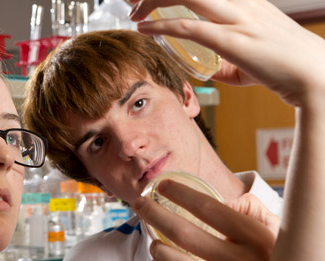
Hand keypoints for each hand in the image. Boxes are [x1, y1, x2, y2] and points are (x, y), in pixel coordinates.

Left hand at [128, 0, 324, 107]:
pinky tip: (145, 29)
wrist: (316, 75)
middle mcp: (240, 2)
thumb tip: (211, 70)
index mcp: (245, 2)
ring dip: (154, 0)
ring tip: (134, 13)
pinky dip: (161, 26)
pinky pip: (188, 27)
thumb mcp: (251, 60)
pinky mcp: (233, 39)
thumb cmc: (286, 68)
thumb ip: (228, 62)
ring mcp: (237, 18)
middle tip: (132, 1)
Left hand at [133, 180, 275, 260]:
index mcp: (256, 238)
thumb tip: (221, 195)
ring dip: (159, 251)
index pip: (209, 209)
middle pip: (185, 234)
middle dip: (156, 215)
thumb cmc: (276, 258)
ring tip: (153, 241)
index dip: (181, 194)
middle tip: (140, 204)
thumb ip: (250, 210)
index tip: (162, 186)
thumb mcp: (274, 231)